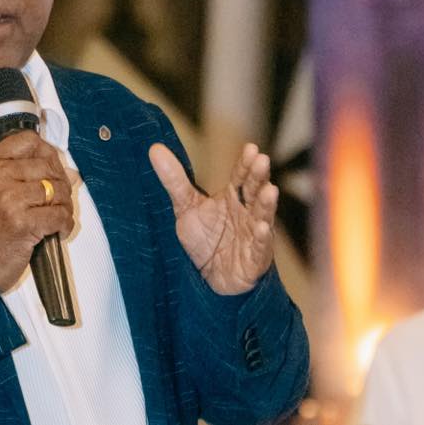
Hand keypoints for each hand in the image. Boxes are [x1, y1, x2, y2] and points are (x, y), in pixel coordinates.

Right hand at [0, 131, 73, 291]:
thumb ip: (26, 176)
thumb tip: (71, 173)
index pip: (27, 141)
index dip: (48, 153)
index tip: (53, 168)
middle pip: (47, 166)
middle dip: (61, 184)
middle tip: (59, 200)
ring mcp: (8, 199)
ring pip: (56, 190)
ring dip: (65, 206)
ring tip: (58, 218)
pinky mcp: (21, 222)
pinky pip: (59, 215)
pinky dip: (65, 224)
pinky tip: (59, 231)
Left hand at [149, 142, 276, 294]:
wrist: (209, 276)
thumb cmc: (203, 238)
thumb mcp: (185, 206)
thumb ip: (174, 179)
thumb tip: (154, 148)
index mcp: (233, 198)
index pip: (241, 177)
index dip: (245, 164)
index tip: (251, 148)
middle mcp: (246, 213)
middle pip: (253, 191)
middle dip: (258, 177)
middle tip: (262, 160)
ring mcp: (253, 235)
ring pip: (262, 216)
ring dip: (266, 204)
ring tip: (270, 190)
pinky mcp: (254, 259)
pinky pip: (260, 247)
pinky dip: (263, 238)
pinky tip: (263, 228)